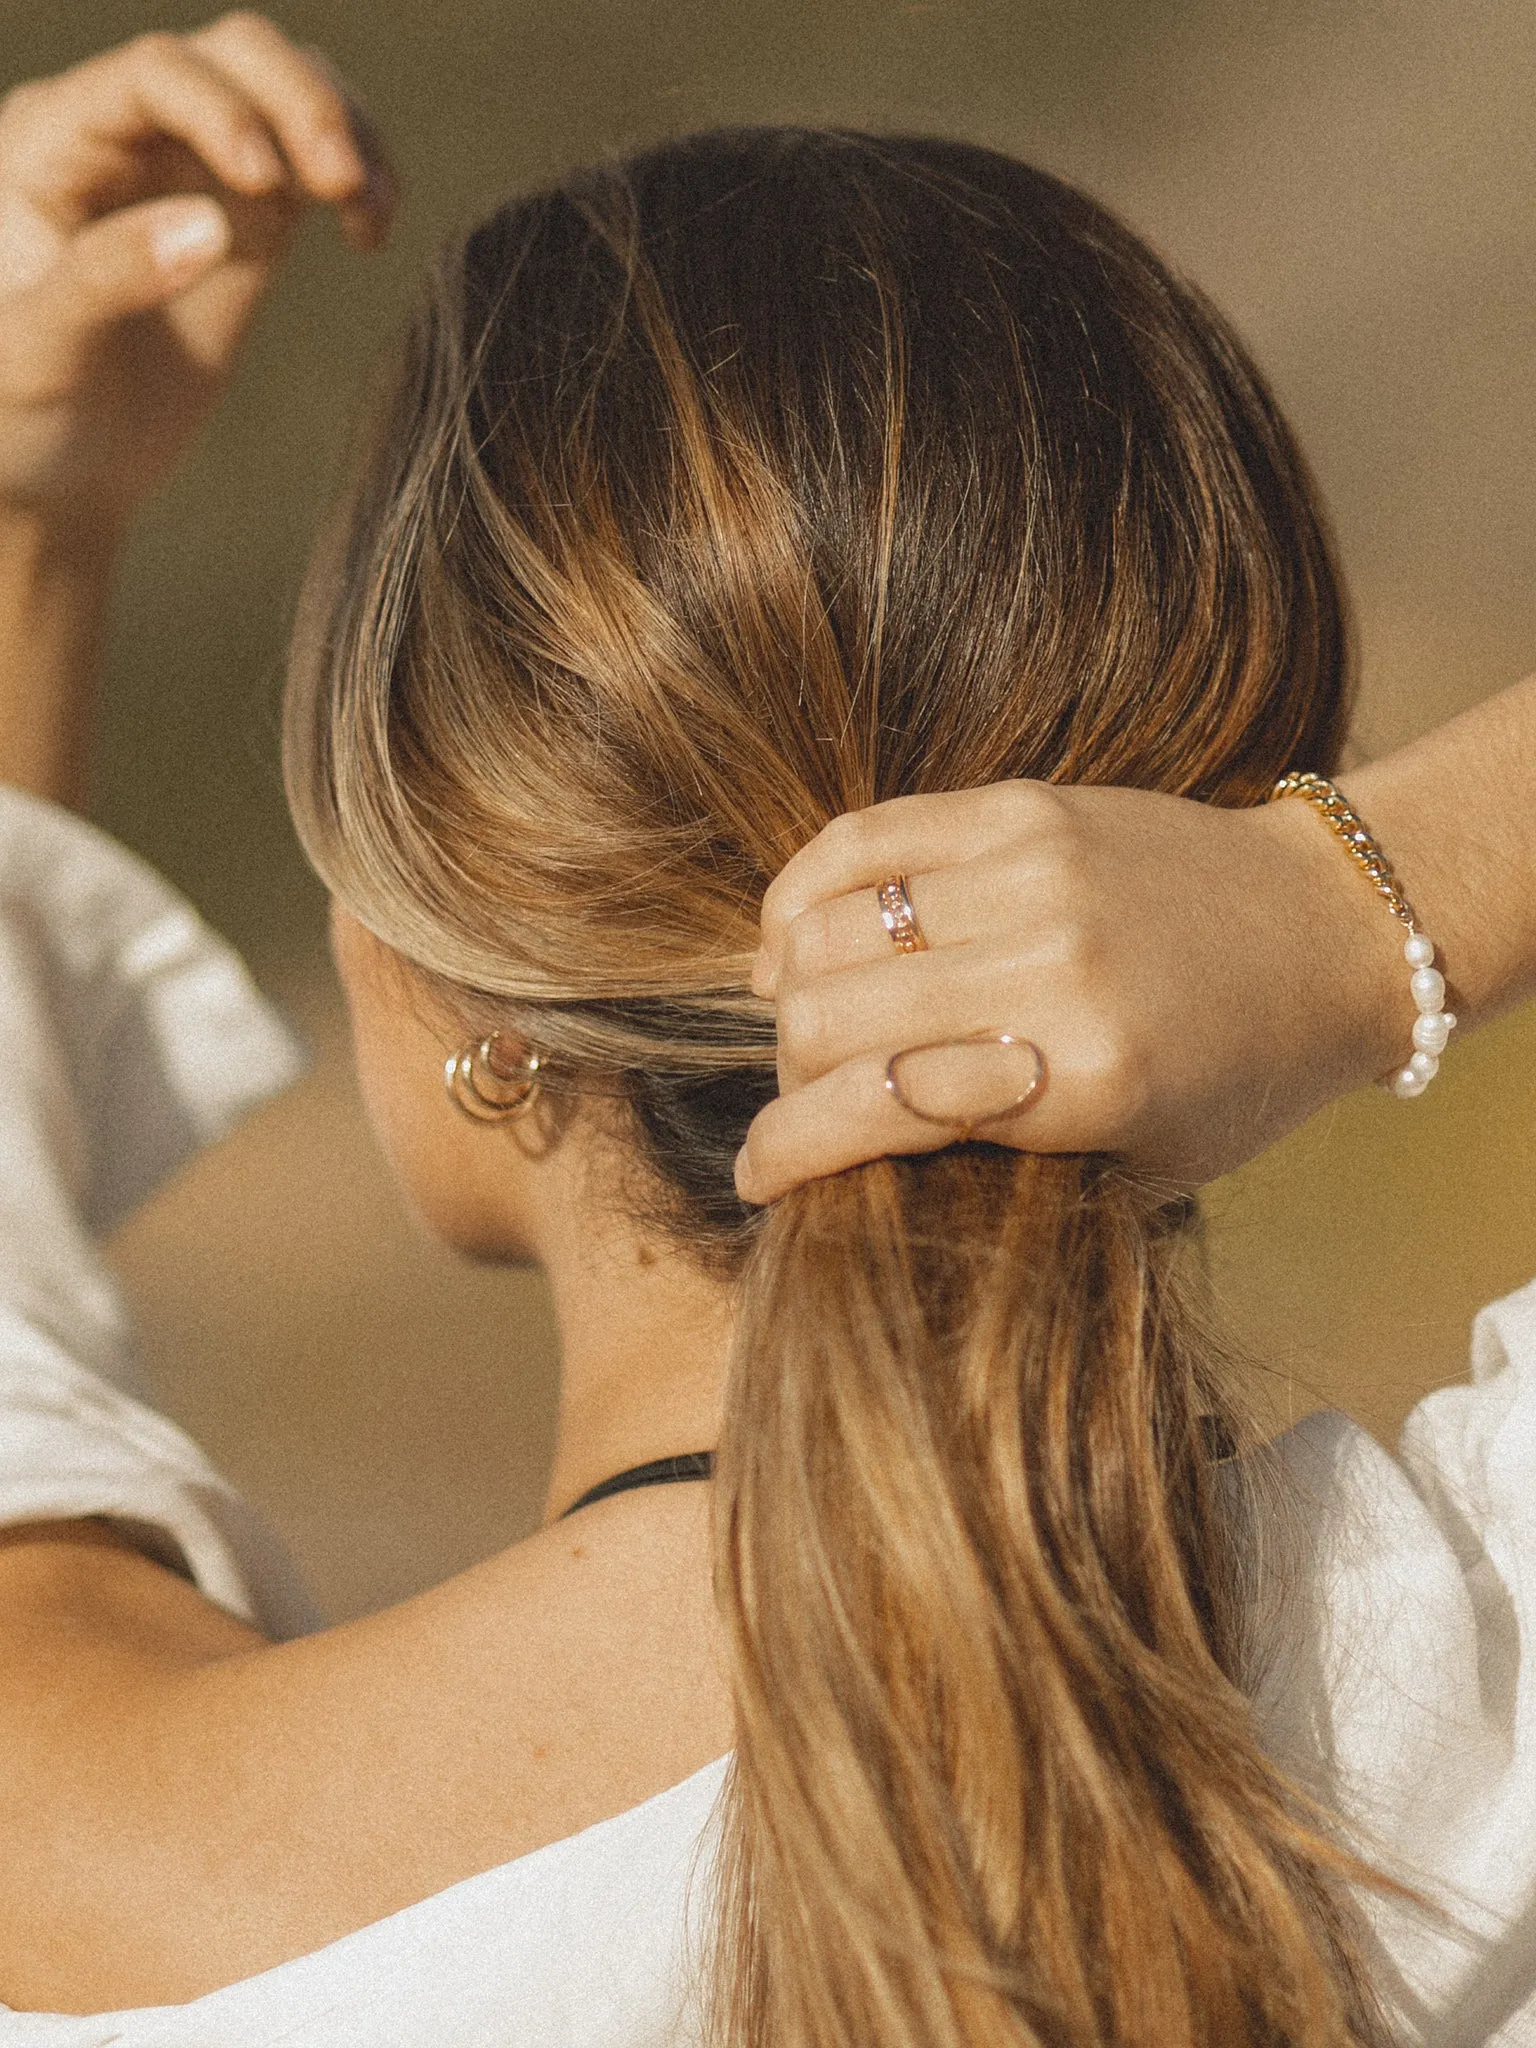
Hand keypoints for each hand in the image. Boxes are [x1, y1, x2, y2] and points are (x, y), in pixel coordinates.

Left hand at [0, 14, 394, 527]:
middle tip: (343, 186)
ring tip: (368, 209)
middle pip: (232, 57)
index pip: (152, 76)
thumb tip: (211, 225)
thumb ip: (107, 277)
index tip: (266, 184)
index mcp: (53, 143)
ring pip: (284, 87)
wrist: (67, 469)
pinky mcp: (250, 214)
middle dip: (299, 103)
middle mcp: (126, 133)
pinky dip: (358, 173)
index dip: (219, 109)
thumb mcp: (42, 351)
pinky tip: (369, 233)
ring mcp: (194, 167)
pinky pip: (313, 155)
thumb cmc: (24, 413)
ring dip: (343, 128)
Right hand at [736, 779, 1408, 1201]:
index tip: (758, 1180)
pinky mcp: (1021, 806)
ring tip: (813, 1017)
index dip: (784, 1156)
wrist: (1331, 929)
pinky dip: (801, 895)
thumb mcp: (1136, 1164)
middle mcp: (1050, 966)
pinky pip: (857, 840)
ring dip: (792, 989)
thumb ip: (995, 1161)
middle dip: (792, 1077)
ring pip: (822, 929)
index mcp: (1084, 1078)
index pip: (872, 1113)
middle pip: (822, 1018)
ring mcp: (1032, 871)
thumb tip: (838, 1146)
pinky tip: (796, 936)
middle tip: (815, 1097)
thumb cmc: (1239, 1073)